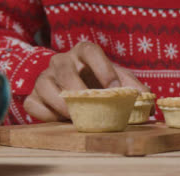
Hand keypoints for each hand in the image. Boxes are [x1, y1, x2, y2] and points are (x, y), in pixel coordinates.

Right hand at [24, 42, 148, 121]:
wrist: (77, 92)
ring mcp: (45, 77)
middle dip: (77, 88)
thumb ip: (134, 89)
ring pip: (43, 85)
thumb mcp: (120, 82)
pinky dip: (44, 114)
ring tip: (75, 117)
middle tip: (90, 106)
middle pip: (64, 68)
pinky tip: (59, 121)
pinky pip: (32, 103)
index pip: (90, 50)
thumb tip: (148, 101)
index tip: (115, 87)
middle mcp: (61, 62)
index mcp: (84, 53)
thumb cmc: (100, 85)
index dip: (103, 68)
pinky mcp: (33, 96)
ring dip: (59, 103)